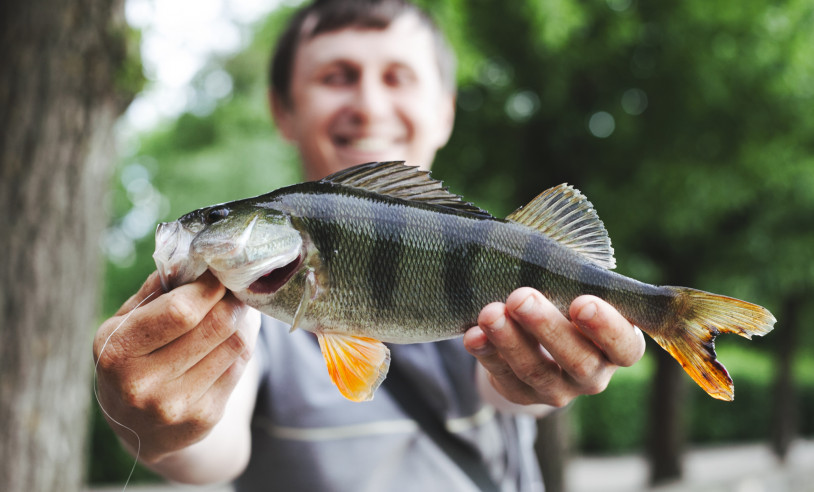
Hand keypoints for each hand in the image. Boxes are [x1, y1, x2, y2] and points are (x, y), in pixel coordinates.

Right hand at [92, 271, 258, 463]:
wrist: (139, 428)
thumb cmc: (132, 360)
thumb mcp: (125, 323)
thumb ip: (156, 289)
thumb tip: (194, 255)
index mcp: (118, 350)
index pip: (181, 310)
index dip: (209, 286)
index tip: (219, 271)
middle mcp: (143, 384)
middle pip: (217, 325)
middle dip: (232, 299)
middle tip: (235, 286)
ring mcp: (176, 405)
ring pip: (236, 344)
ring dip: (242, 320)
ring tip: (235, 307)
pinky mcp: (204, 418)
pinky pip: (240, 366)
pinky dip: (243, 344)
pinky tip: (232, 336)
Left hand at [463, 287, 644, 406]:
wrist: (537, 341)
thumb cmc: (565, 301)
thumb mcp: (578, 289)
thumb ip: (573, 276)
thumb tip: (547, 243)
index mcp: (618, 346)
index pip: (624, 345)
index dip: (605, 328)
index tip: (581, 302)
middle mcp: (593, 374)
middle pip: (577, 360)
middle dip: (547, 327)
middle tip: (521, 297)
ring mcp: (558, 390)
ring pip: (536, 371)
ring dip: (510, 340)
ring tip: (490, 312)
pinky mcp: (522, 395)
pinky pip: (503, 378)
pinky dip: (487, 355)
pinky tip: (474, 335)